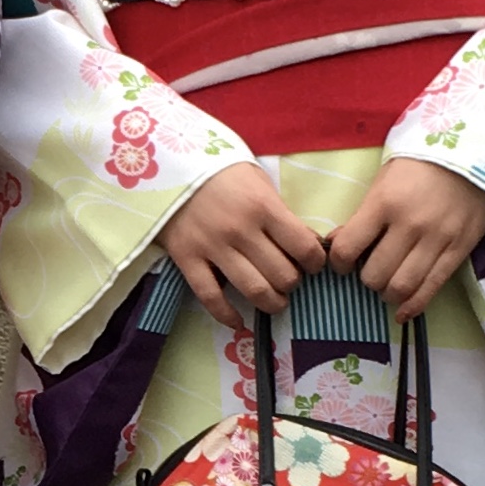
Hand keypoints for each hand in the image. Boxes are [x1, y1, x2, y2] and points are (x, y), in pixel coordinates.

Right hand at [159, 163, 325, 331]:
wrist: (168, 164)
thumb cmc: (221, 172)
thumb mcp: (258, 182)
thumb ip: (280, 214)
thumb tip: (306, 245)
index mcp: (264, 207)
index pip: (304, 247)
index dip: (316, 262)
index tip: (312, 264)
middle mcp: (241, 230)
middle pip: (282, 275)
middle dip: (293, 283)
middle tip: (289, 278)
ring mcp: (212, 247)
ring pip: (254, 290)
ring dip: (272, 303)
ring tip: (275, 301)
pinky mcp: (187, 259)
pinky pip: (210, 297)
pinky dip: (227, 315)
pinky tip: (238, 321)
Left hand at [326, 158, 484, 320]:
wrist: (476, 152)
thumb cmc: (422, 163)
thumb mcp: (384, 180)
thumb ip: (363, 214)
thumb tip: (339, 244)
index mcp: (384, 203)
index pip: (348, 248)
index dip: (338, 262)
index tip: (343, 262)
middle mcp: (409, 225)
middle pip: (374, 275)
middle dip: (366, 280)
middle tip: (370, 271)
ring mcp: (437, 240)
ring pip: (401, 287)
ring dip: (388, 294)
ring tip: (387, 287)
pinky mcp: (459, 251)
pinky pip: (432, 288)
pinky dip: (413, 306)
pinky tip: (402, 312)